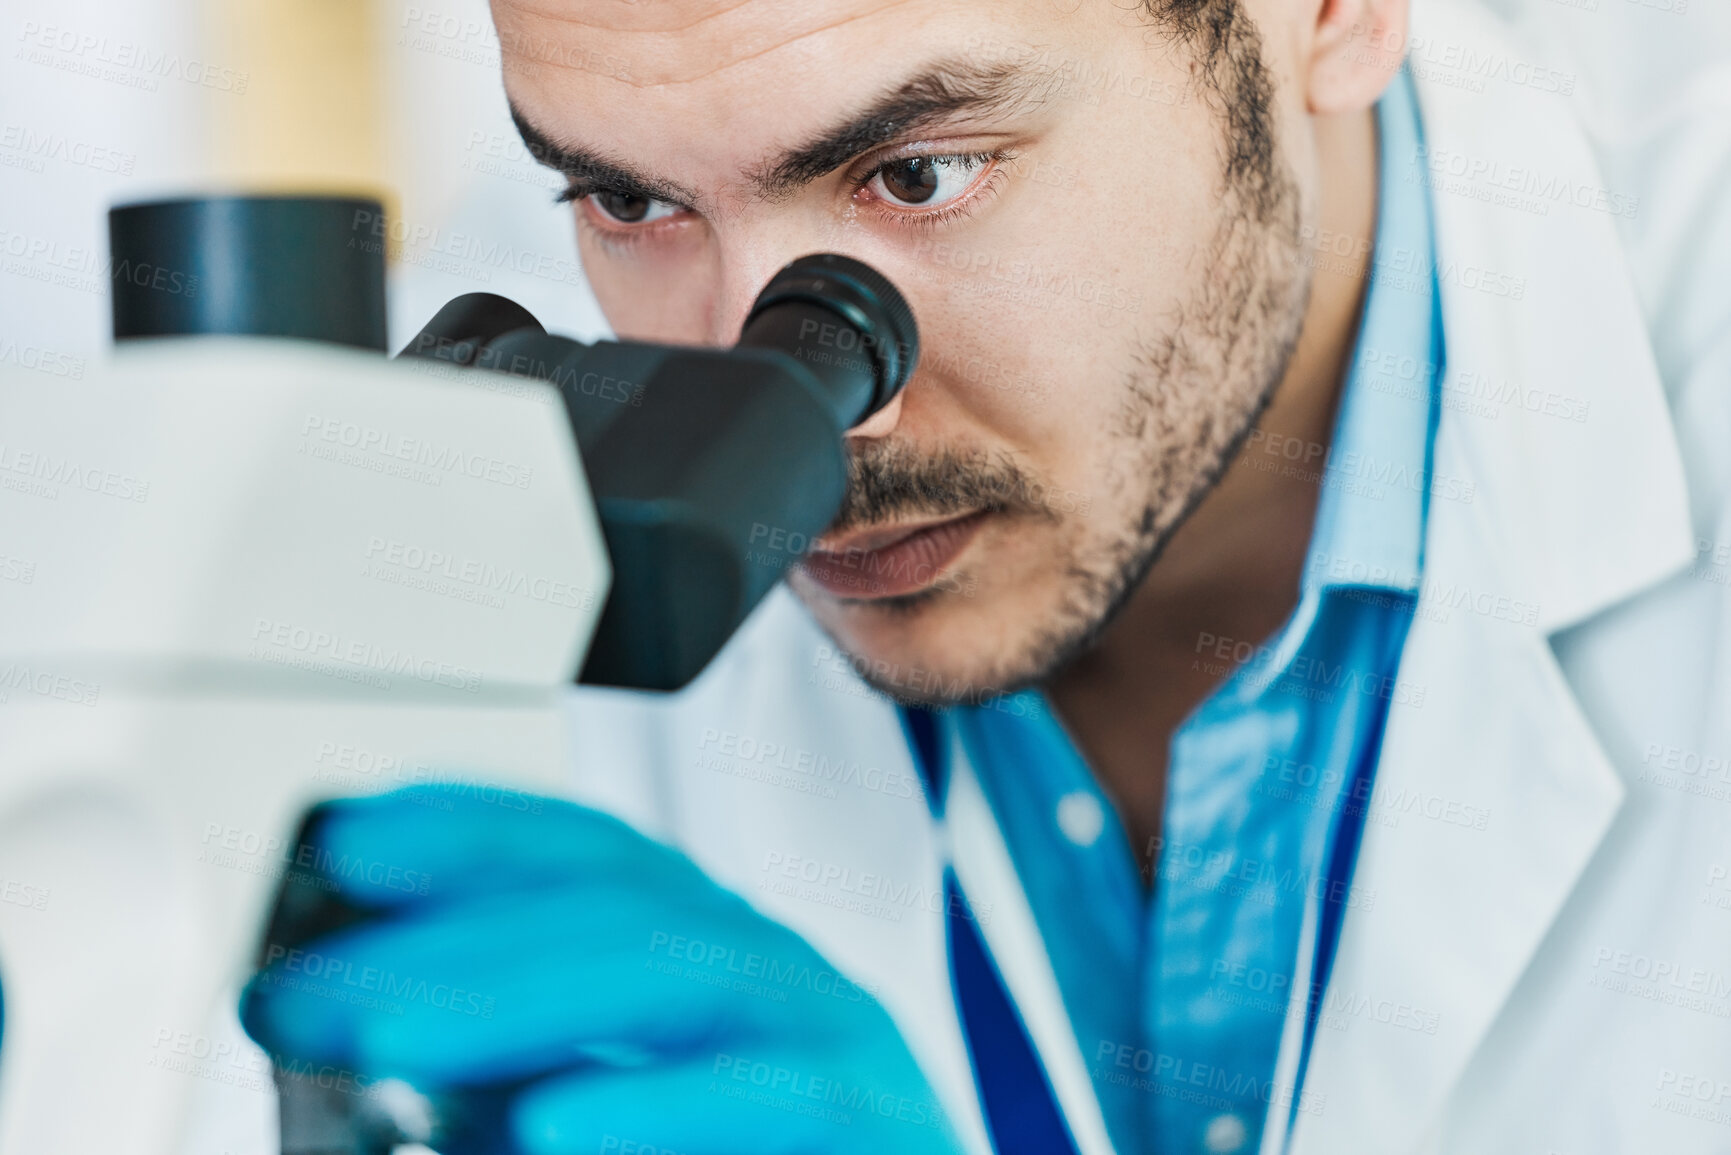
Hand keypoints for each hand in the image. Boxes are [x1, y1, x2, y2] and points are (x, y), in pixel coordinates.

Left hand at [240, 785, 962, 1154]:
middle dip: (450, 939)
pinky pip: (778, 1100)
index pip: (586, 851)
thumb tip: (354, 1040)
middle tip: (306, 996)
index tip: (346, 841)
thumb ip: (503, 1073)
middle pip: (614, 904)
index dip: (470, 828)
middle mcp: (762, 967)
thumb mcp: (595, 1104)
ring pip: (680, 973)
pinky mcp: (878, 1118)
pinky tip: (551, 1130)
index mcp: (699, 947)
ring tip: (392, 1048)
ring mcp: (827, 1033)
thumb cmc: (735, 1154)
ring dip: (523, 999)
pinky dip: (658, 1110)